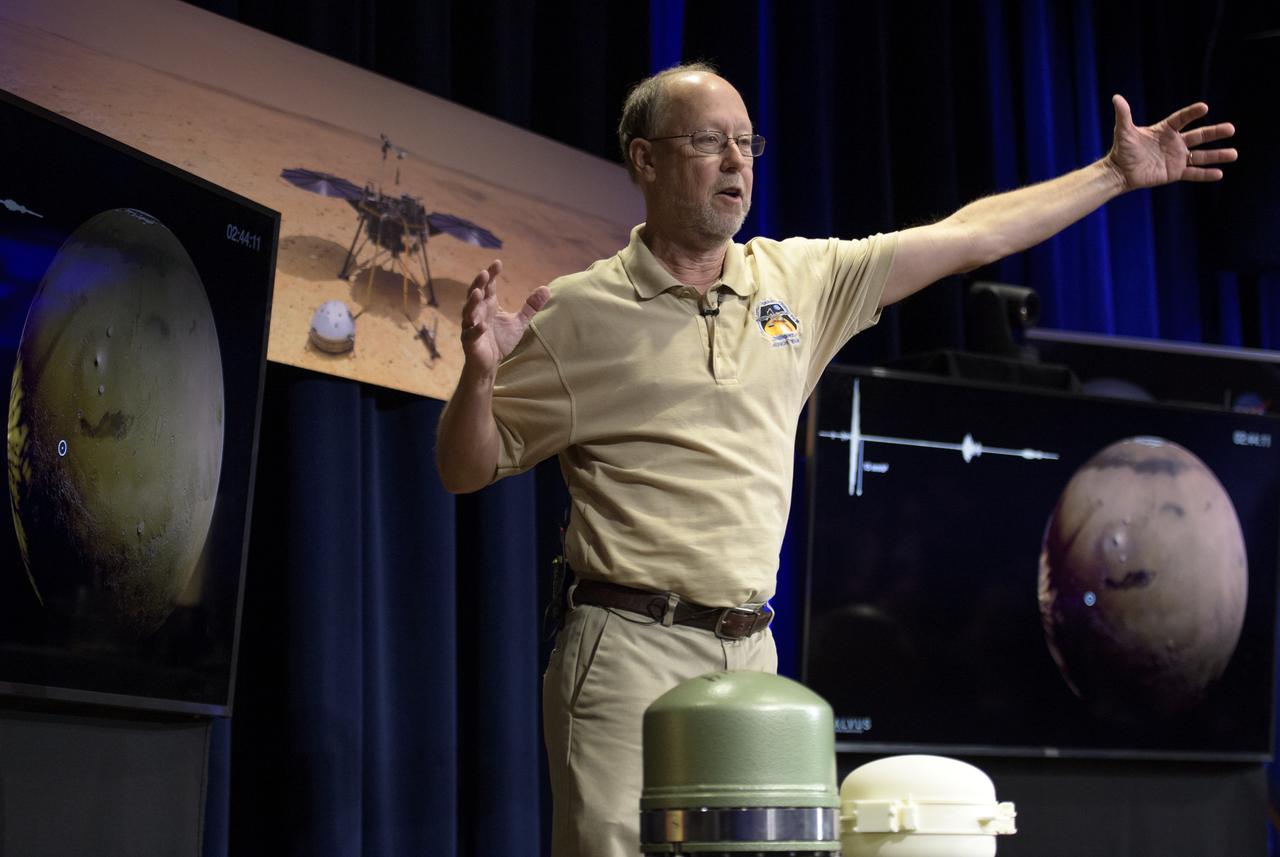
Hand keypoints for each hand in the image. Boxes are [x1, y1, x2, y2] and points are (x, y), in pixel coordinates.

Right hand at [459, 260, 549, 375]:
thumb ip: (530, 306)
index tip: (498, 263)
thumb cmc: (501, 340)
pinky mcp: (470, 342)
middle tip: (484, 273)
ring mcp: (471, 326)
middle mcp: (478, 313)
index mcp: (488, 305)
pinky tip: (483, 326)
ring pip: (468, 312)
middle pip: (475, 294)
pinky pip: (471, 334)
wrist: (490, 364)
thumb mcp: (519, 322)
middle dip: (478, 283)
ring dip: (472, 302)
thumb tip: (546, 288)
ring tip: (478, 293)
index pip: (488, 286)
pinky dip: (476, 330)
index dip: (491, 274)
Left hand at [1107, 94, 1236, 190]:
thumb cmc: (1121, 150)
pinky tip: (1220, 173)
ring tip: (1234, 154)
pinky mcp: (1175, 172)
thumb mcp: (1123, 131)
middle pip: (1199, 136)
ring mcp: (1176, 157)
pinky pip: (1193, 173)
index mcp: (1165, 130)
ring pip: (1201, 156)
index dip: (1192, 113)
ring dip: (1217, 155)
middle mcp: (1174, 142)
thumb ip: (1124, 115)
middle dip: (1215, 133)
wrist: (1119, 172)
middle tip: (1231, 129)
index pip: (1182, 119)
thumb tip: (1116, 97)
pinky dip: (1205, 174)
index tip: (1204, 107)